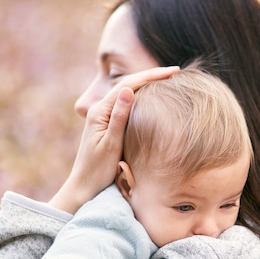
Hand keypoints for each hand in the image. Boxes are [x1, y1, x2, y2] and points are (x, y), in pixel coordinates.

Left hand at [49, 66, 178, 212]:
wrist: (84, 187)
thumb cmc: (98, 171)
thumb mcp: (111, 145)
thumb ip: (119, 117)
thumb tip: (127, 91)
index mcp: (100, 112)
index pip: (128, 85)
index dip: (151, 76)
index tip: (173, 71)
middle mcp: (100, 110)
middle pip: (128, 85)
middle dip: (151, 76)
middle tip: (176, 71)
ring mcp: (103, 117)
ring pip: (127, 93)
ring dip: (147, 84)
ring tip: (168, 79)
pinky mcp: (107, 125)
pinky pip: (126, 105)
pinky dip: (141, 97)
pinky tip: (152, 97)